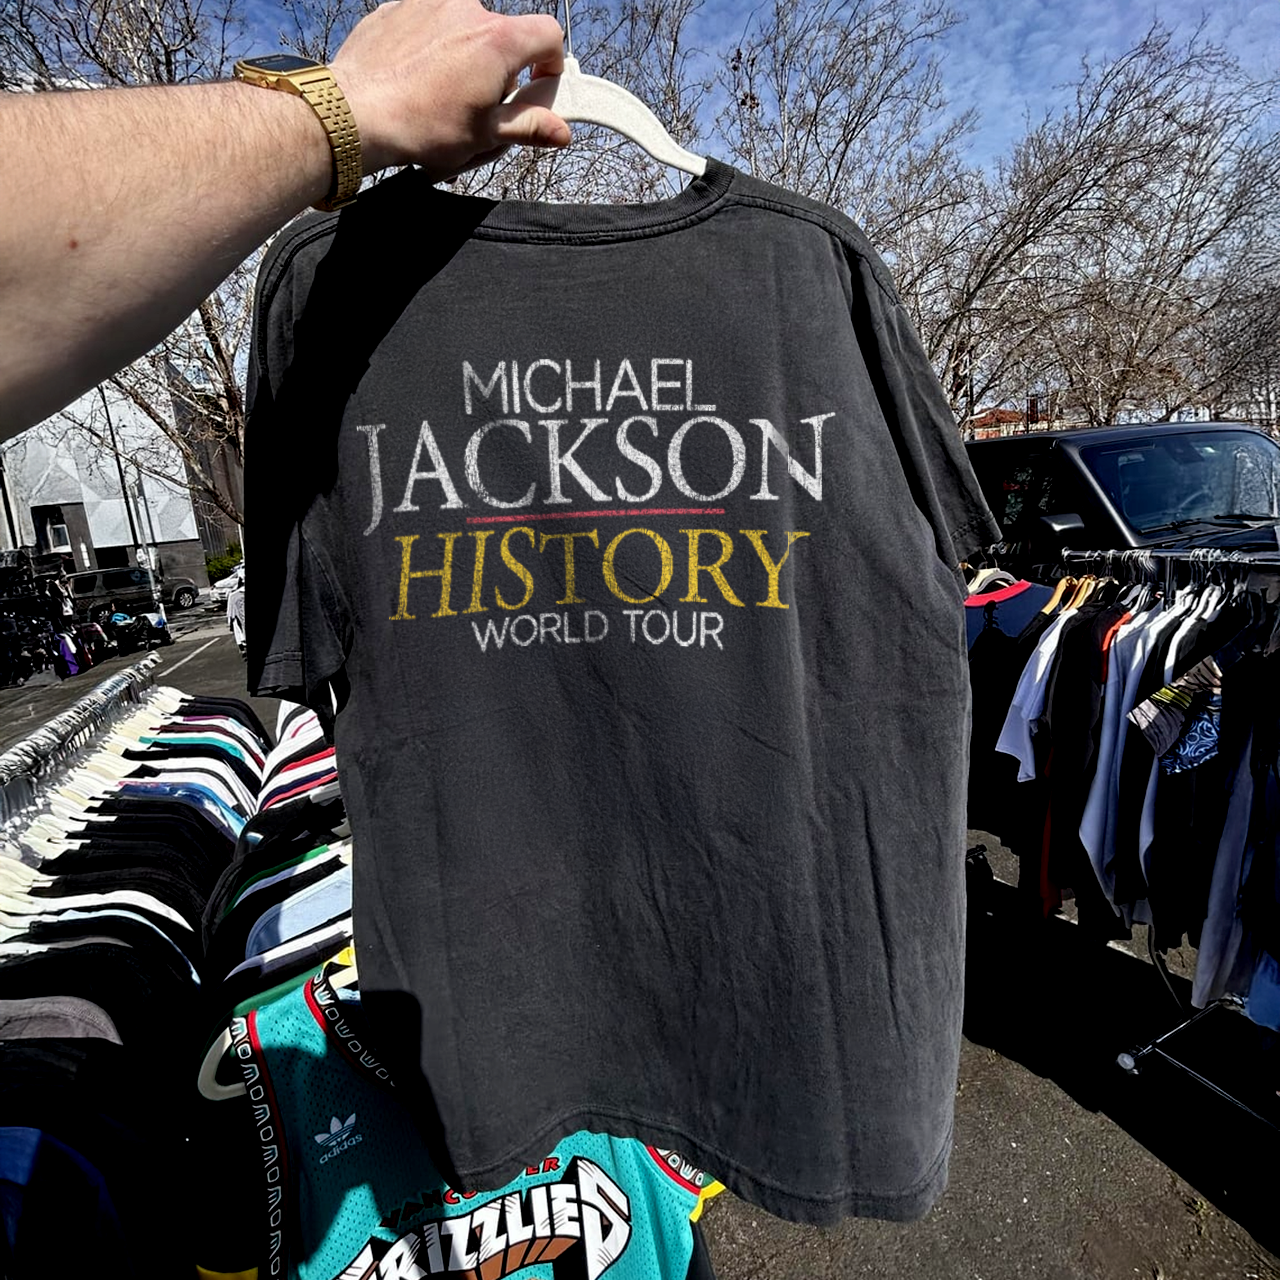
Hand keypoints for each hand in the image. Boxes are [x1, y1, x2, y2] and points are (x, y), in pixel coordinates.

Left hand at [331, 0, 570, 180]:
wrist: (358, 113)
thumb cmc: (421, 125)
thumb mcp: (486, 135)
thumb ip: (530, 127)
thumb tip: (560, 131)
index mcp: (497, 40)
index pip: (547, 35)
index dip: (550, 62)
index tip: (538, 86)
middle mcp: (468, 9)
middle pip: (503, 36)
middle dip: (500, 70)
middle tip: (482, 108)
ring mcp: (431, 3)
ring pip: (464, 30)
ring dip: (464, 59)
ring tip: (443, 97)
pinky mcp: (400, 7)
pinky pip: (430, 25)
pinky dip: (432, 49)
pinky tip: (418, 81)